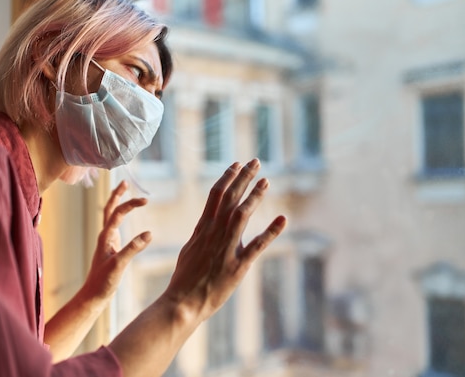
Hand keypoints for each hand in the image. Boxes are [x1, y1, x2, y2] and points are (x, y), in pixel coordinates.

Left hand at [82, 181, 151, 301]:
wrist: (93, 296)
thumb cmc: (103, 282)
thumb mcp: (119, 265)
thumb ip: (133, 248)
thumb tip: (149, 233)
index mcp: (105, 237)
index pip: (117, 213)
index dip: (130, 204)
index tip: (145, 201)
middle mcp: (105, 236)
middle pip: (109, 209)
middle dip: (117, 195)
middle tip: (125, 182)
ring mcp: (107, 242)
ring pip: (110, 216)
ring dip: (117, 203)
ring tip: (124, 192)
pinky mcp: (110, 248)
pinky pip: (115, 226)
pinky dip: (120, 217)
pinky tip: (124, 217)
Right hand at [164, 159, 285, 320]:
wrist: (181, 303)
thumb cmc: (184, 279)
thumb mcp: (190, 249)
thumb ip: (201, 234)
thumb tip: (207, 222)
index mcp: (202, 228)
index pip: (215, 195)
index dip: (227, 178)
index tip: (237, 164)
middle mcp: (213, 234)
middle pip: (228, 198)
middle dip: (242, 177)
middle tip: (255, 161)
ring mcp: (225, 249)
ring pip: (241, 215)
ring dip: (254, 196)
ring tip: (266, 180)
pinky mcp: (237, 267)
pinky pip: (256, 246)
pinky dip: (271, 232)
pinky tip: (283, 219)